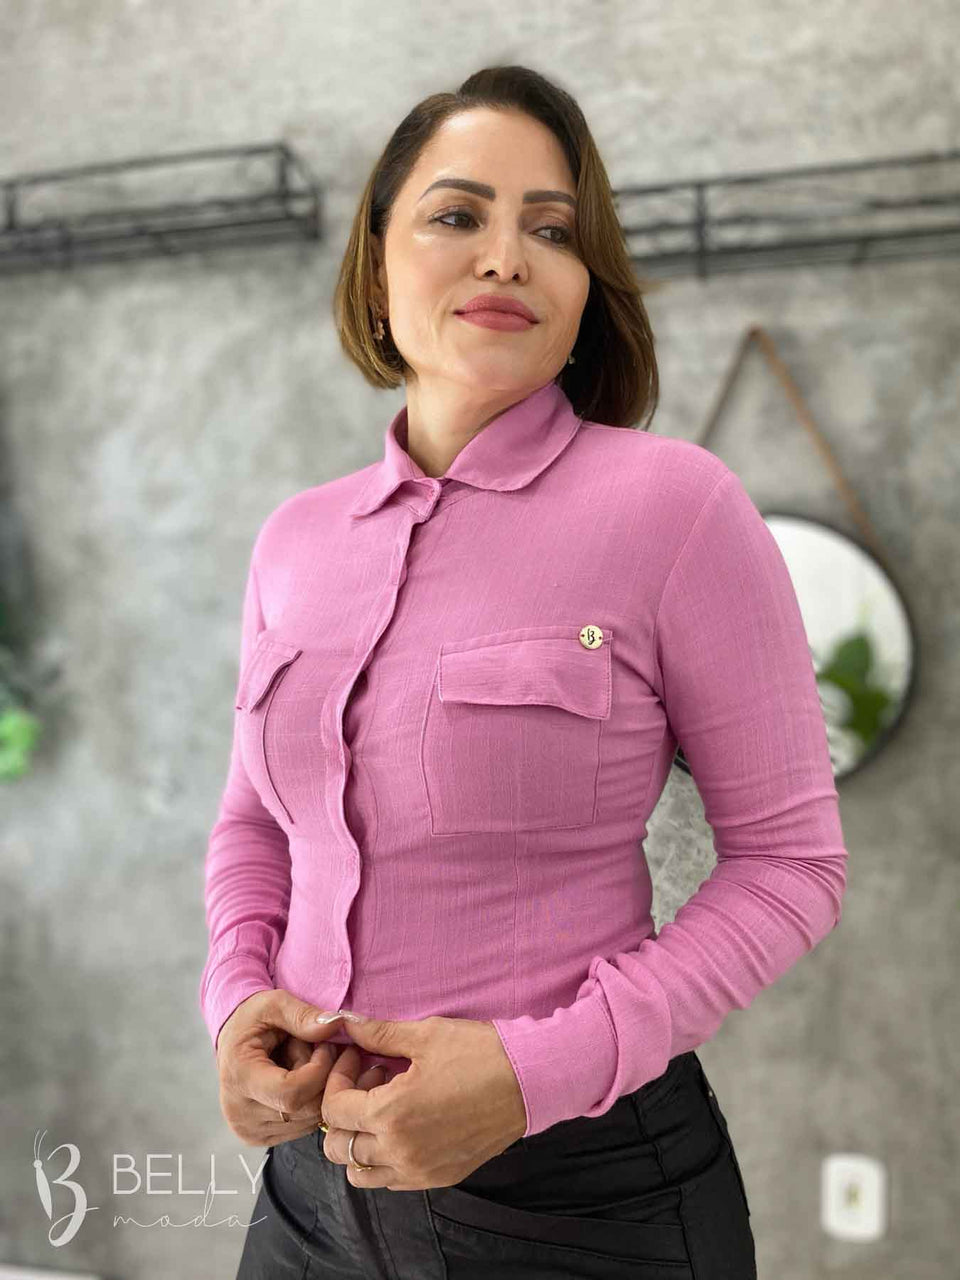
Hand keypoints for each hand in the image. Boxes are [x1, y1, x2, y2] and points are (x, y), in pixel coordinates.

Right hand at [215, 991, 384, 1145]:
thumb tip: (334, 1025)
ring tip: (304, 1064)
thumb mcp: (274, 1003)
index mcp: (239, 1077)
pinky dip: (311, 1103)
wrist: (233, 1040)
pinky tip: (300, 1081)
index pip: (291, 1093)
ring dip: (318, 1090)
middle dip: (322, 1077)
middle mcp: (240, 1112)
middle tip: (317, 1049)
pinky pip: (304, 1127)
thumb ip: (302, 1015)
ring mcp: (249, 1130)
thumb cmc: (253, 1020)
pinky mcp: (259, 1138)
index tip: (325, 1045)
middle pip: (305, 1109)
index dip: (319, 1070)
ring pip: (309, 1120)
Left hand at [319, 1014, 526, 1190]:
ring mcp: (420, 1170)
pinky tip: (404, 1124)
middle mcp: (400, 1151)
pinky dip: (384, 1158)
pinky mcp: (440, 1177)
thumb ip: (378, 1034)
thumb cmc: (479, 1053)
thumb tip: (346, 1024)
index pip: (334, 1110)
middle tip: (368, 1082)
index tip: (358, 1058)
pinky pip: (391, 1180)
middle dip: (342, 1112)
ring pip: (360, 1174)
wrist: (530, 1081)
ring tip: (383, 1107)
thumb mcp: (426, 1035)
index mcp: (391, 1114)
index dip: (338, 1079)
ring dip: (359, 1142)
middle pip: (338, 1148)